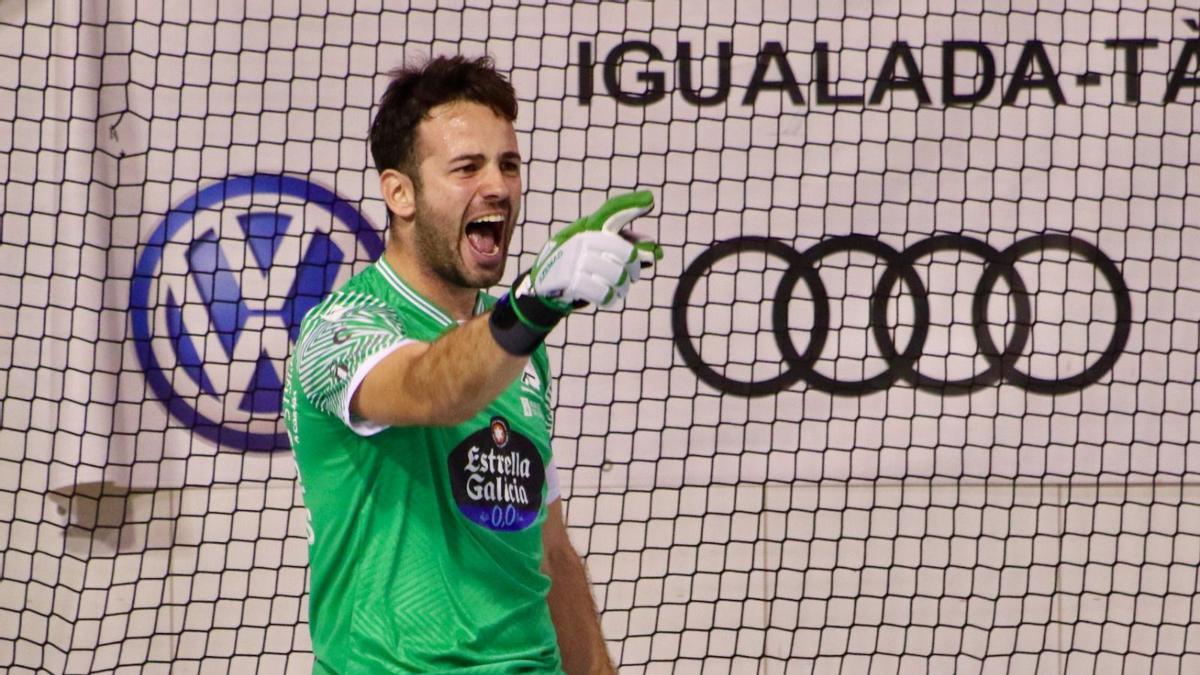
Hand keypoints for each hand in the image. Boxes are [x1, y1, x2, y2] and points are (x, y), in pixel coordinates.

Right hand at [520, 191, 661, 309]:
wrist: (543, 283)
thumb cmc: (577, 262)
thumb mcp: (595, 246)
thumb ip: (623, 244)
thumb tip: (656, 250)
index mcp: (589, 227)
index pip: (613, 211)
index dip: (631, 205)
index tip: (650, 200)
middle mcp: (583, 239)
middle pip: (627, 254)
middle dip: (635, 269)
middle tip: (633, 276)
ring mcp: (576, 260)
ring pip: (618, 276)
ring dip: (622, 287)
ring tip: (619, 289)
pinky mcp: (570, 280)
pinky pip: (604, 293)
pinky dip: (609, 298)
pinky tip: (608, 297)